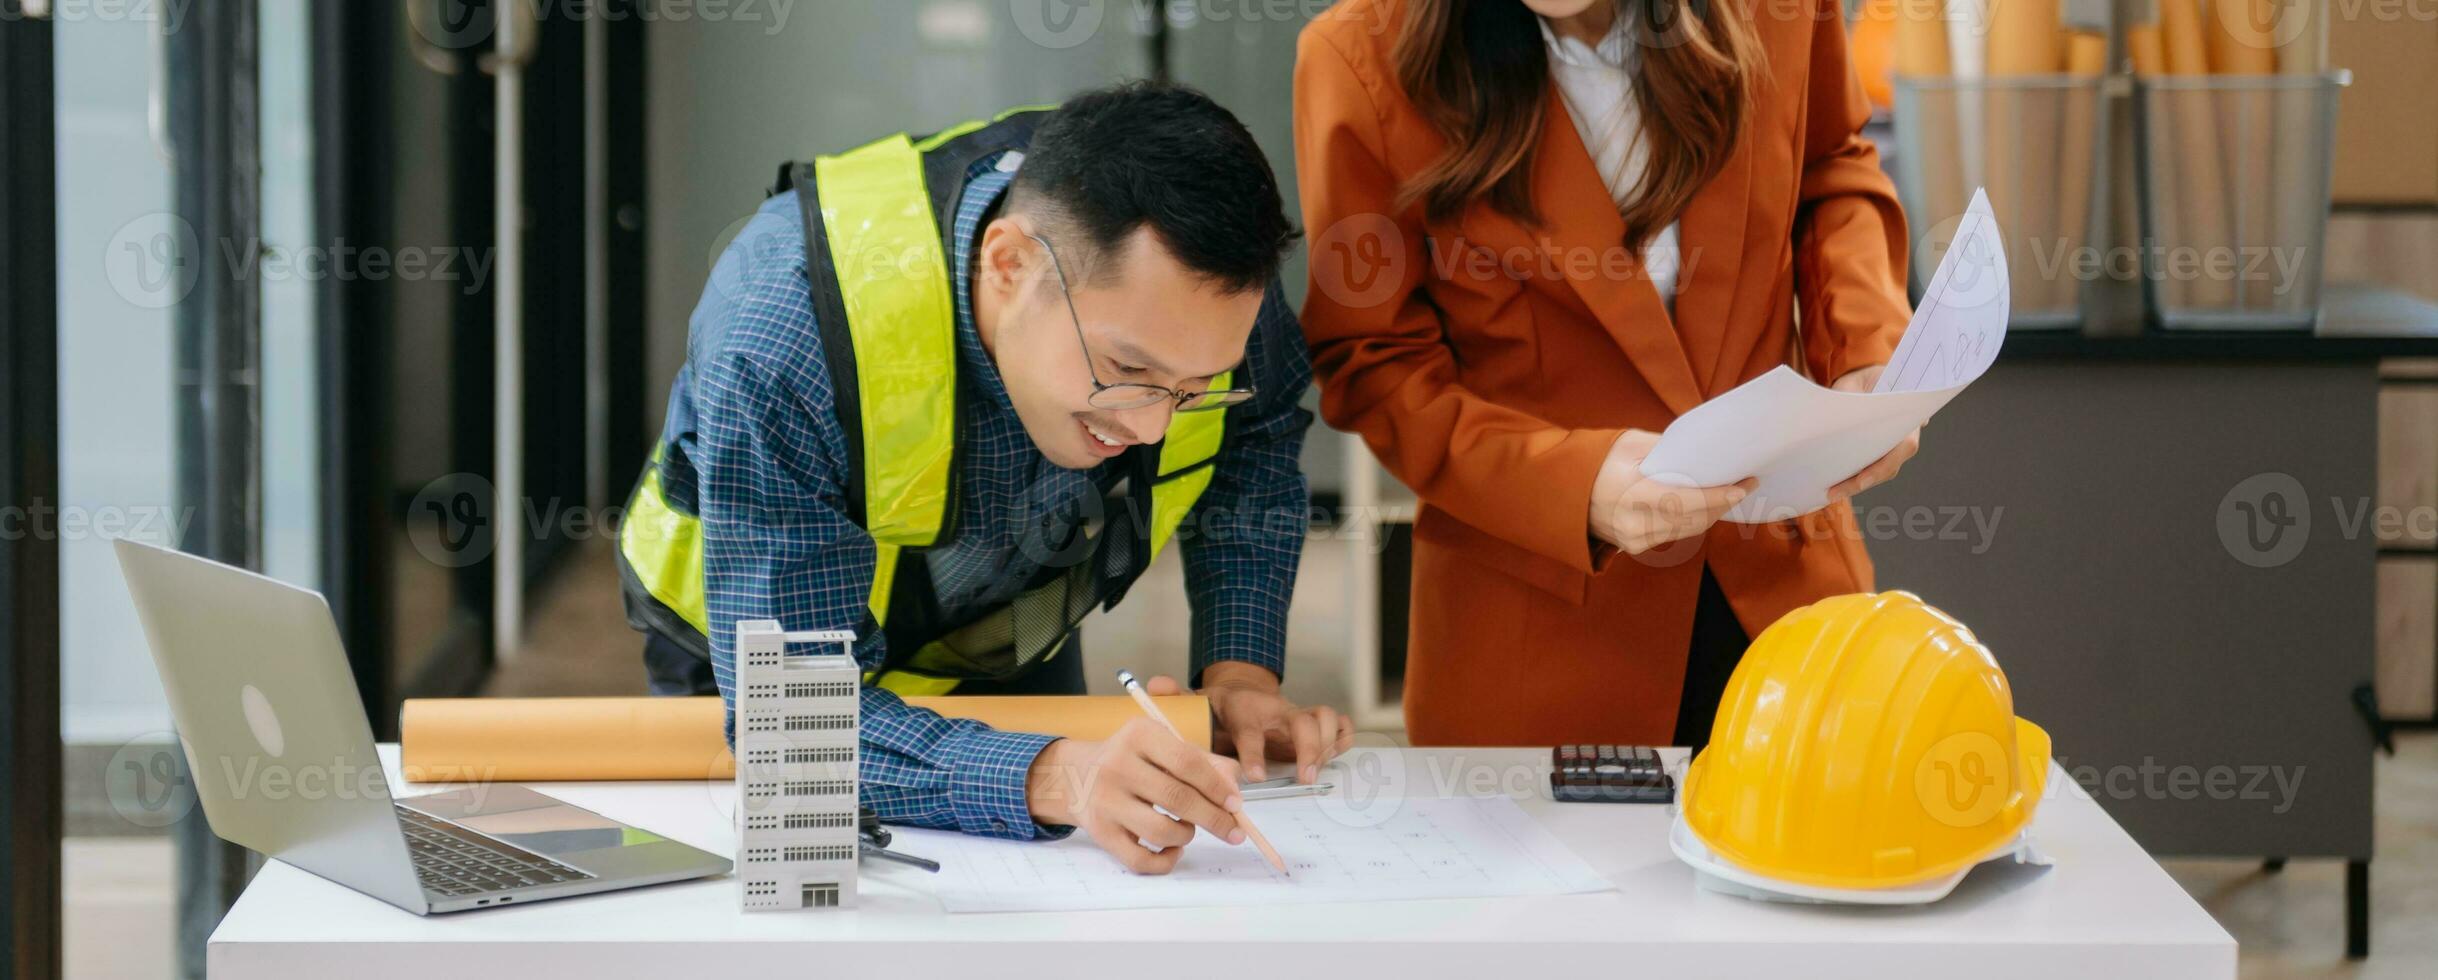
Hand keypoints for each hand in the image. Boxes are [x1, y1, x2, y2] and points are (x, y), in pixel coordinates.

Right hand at [1025, 720, 1246, 874]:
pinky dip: (1165, 861)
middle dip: (1214, 819)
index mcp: (1139, 734)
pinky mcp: (1100, 832)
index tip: (1236, 804)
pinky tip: (1173, 849)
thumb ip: (1206, 762)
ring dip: (1187, 836)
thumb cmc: (1135, 760)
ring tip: (1188, 829)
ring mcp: (1105, 800)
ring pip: (1161, 831)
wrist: (1076, 775)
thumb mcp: (1165, 746)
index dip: (1217, 786)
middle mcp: (1117, 765)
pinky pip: (1140, 860)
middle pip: (1177, 798)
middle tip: (1233, 831)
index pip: (1187, 762)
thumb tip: (1234, 790)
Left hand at [1146, 665, 1352, 783]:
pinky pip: (1340, 725)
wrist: (1244, 693)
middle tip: (1303, 777)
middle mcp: (1277, 710)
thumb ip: (1177, 699)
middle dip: (1308, 747)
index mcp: (1245, 709)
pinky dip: (1344, 737)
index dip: (1254, 752)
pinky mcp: (1314, 724)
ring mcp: (1298, 715)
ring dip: (1326, 743)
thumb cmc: (1220, 710)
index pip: (1251, 729)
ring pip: (1325, 719)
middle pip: (1302, 720)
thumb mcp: (1195, 704)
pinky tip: (1335, 755)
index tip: (1254, 777)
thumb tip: (1154, 684)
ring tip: (1315, 771)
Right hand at [1589, 430, 1755, 554]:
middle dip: (1725, 503)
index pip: (1687, 502)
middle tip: (1748, 484)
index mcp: (1632, 495)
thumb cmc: (1597, 462)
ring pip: (1689, 530)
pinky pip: (1676, 534)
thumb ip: (1666, 449)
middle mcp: (1635, 524)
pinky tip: (1708, 507)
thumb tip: (1703, 453)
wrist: (1565, 493)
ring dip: (1714, 513)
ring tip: (1732, 494)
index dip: (1720, 497)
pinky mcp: (1636, 548)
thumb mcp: (1628, 443)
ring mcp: (1635, 540)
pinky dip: (1696, 521)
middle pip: (1695, 519)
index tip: (1744, 485)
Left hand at [1826, 365, 1920, 500]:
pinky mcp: (1881, 451)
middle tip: (1835, 492)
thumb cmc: (1863, 378)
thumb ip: (1845, 398)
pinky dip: (1856, 478)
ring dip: (1857, 484)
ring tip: (1831, 493)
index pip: (1904, 445)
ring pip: (1882, 471)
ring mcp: (1895, 444)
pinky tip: (1835, 485)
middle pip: (1890, 465)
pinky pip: (1872, 468)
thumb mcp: (1852, 383)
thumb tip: (1828, 420)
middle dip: (1863, 481)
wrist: (1870, 378)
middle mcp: (1906, 433)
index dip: (1884, 465)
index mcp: (1908, 413)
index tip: (1863, 479)